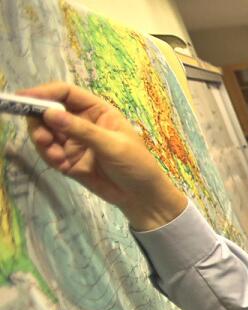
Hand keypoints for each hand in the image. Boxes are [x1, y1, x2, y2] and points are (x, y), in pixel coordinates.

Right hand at [21, 82, 187, 230]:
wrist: (142, 197)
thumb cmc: (136, 165)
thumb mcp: (112, 145)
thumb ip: (81, 130)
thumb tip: (49, 114)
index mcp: (97, 111)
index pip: (66, 93)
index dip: (45, 93)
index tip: (24, 98)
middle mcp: (82, 123)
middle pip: (50, 113)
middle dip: (39, 121)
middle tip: (41, 136)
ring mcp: (74, 142)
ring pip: (46, 134)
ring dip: (43, 142)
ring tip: (54, 154)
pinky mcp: (69, 161)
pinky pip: (50, 154)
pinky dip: (49, 157)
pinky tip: (61, 164)